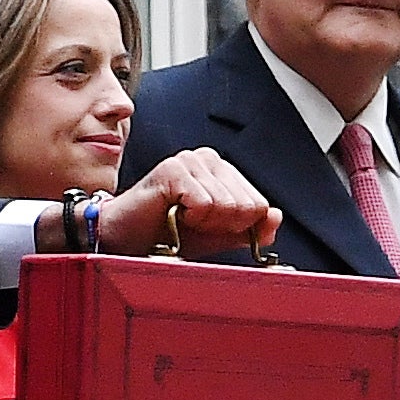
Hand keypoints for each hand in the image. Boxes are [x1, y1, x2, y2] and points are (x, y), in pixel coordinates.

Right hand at [106, 148, 277, 261]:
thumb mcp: (216, 236)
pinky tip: (171, 213)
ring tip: (179, 218)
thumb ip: (248, 228)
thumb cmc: (166, 235)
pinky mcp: (173, 168)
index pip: (260, 205)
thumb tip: (275, 217)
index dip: (237, 228)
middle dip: (220, 226)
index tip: (208, 227)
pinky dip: (189, 219)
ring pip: (226, 206)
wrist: (124, 240)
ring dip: (202, 224)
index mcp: (223, 171)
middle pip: (246, 206)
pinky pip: (204, 204)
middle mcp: (209, 159)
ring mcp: (191, 160)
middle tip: (190, 224)